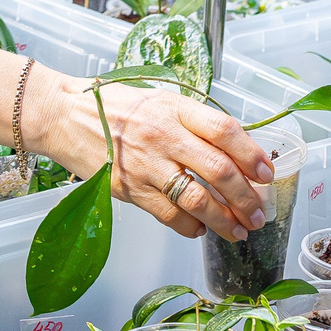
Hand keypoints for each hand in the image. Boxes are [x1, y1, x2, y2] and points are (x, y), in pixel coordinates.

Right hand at [29, 69, 276, 241]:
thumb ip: (192, 122)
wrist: (63, 116)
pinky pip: (169, 215)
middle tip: (258, 213)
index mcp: (174, 108)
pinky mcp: (129, 189)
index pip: (224, 130)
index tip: (267, 174)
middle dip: (246, 197)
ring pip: (198, 199)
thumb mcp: (158, 100)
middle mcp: (163, 135)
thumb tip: (234, 152)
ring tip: (238, 230)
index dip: (252, 154)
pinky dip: (191, 226)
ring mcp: (146, 164)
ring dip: (224, 220)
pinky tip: (200, 229)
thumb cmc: (114, 107)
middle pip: (218, 170)